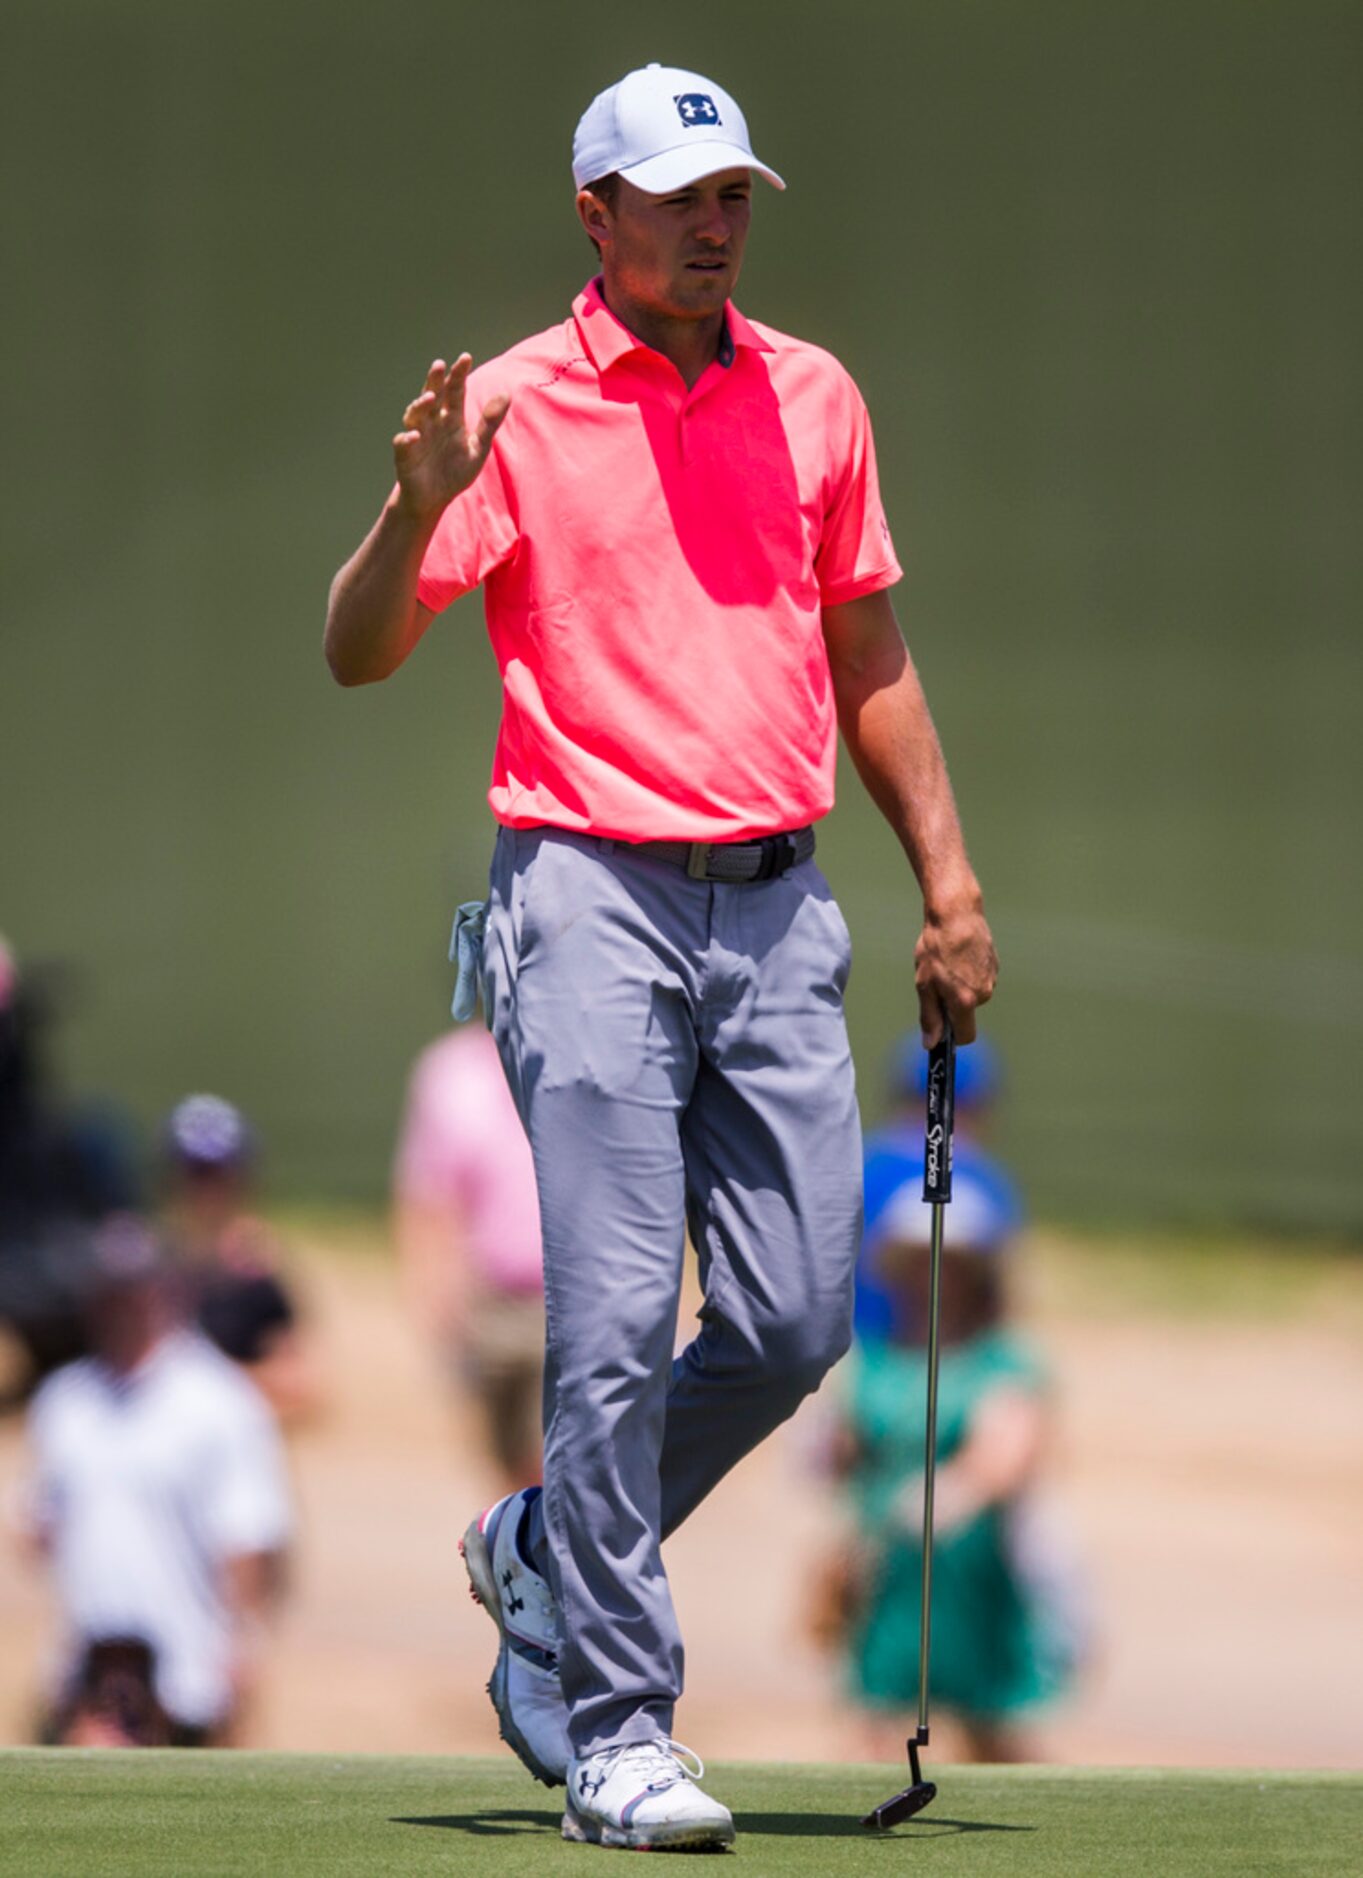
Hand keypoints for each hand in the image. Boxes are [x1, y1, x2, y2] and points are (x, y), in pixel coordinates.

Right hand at [392, 354, 510, 519]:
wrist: (434, 500)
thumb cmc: (455, 471)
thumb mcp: (478, 448)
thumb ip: (489, 422)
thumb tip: (507, 393)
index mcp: (451, 419)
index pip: (455, 391)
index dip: (459, 375)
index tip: (465, 357)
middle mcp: (432, 423)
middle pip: (433, 396)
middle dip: (435, 381)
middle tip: (439, 365)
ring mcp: (417, 437)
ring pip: (415, 415)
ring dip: (420, 405)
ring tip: (430, 397)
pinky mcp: (405, 456)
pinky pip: (403, 444)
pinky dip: (407, 439)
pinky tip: (414, 435)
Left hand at [914, 893, 997, 1045]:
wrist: (956, 912)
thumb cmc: (937, 946)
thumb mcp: (925, 984)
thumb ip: (930, 1016)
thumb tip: (931, 1043)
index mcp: (965, 1001)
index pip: (966, 1037)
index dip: (952, 1037)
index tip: (940, 1031)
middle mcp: (984, 993)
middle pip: (966, 1012)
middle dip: (951, 1004)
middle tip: (934, 981)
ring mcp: (991, 978)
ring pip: (972, 993)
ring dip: (959, 985)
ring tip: (945, 962)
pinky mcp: (994, 964)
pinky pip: (978, 977)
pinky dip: (967, 972)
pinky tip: (957, 954)